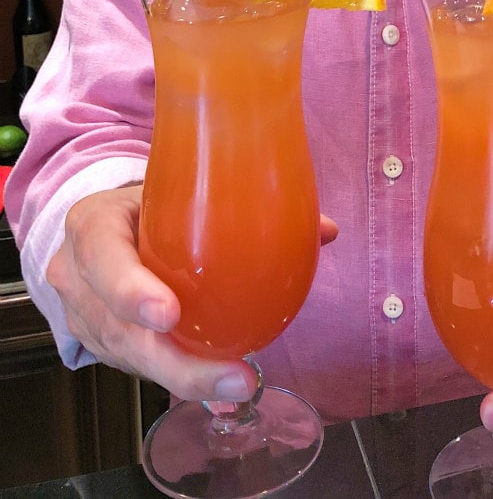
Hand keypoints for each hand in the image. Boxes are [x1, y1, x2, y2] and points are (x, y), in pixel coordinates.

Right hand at [46, 185, 338, 401]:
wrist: (97, 226)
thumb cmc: (144, 204)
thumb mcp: (175, 191)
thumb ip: (241, 204)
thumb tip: (324, 229)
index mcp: (92, 224)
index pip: (101, 254)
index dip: (129, 288)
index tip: (170, 314)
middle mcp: (78, 276)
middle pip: (121, 329)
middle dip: (178, 362)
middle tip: (234, 374)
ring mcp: (86, 319)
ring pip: (134, 359)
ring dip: (188, 377)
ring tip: (239, 386)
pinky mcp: (104, 346)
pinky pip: (143, 367)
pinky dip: (184, 377)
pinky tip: (224, 390)